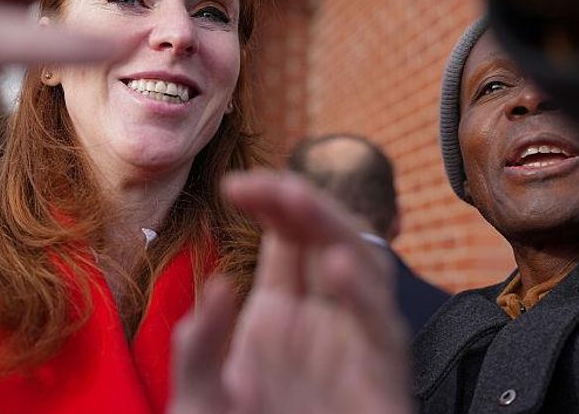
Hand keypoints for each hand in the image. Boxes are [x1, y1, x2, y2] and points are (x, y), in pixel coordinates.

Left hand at [170, 171, 412, 413]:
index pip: (285, 236)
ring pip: (361, 267)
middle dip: (300, 203)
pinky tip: (332, 269)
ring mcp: (353, 344)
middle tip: (264, 186)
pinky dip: (363, 296)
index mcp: (278, 313)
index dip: (268, 201)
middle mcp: (320, 320)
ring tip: (295, 202)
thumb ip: (198, 349)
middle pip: (324, 238)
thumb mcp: (199, 402)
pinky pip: (380, 329)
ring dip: (332, 232)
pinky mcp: (380, 377)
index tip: (233, 185)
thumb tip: (220, 284)